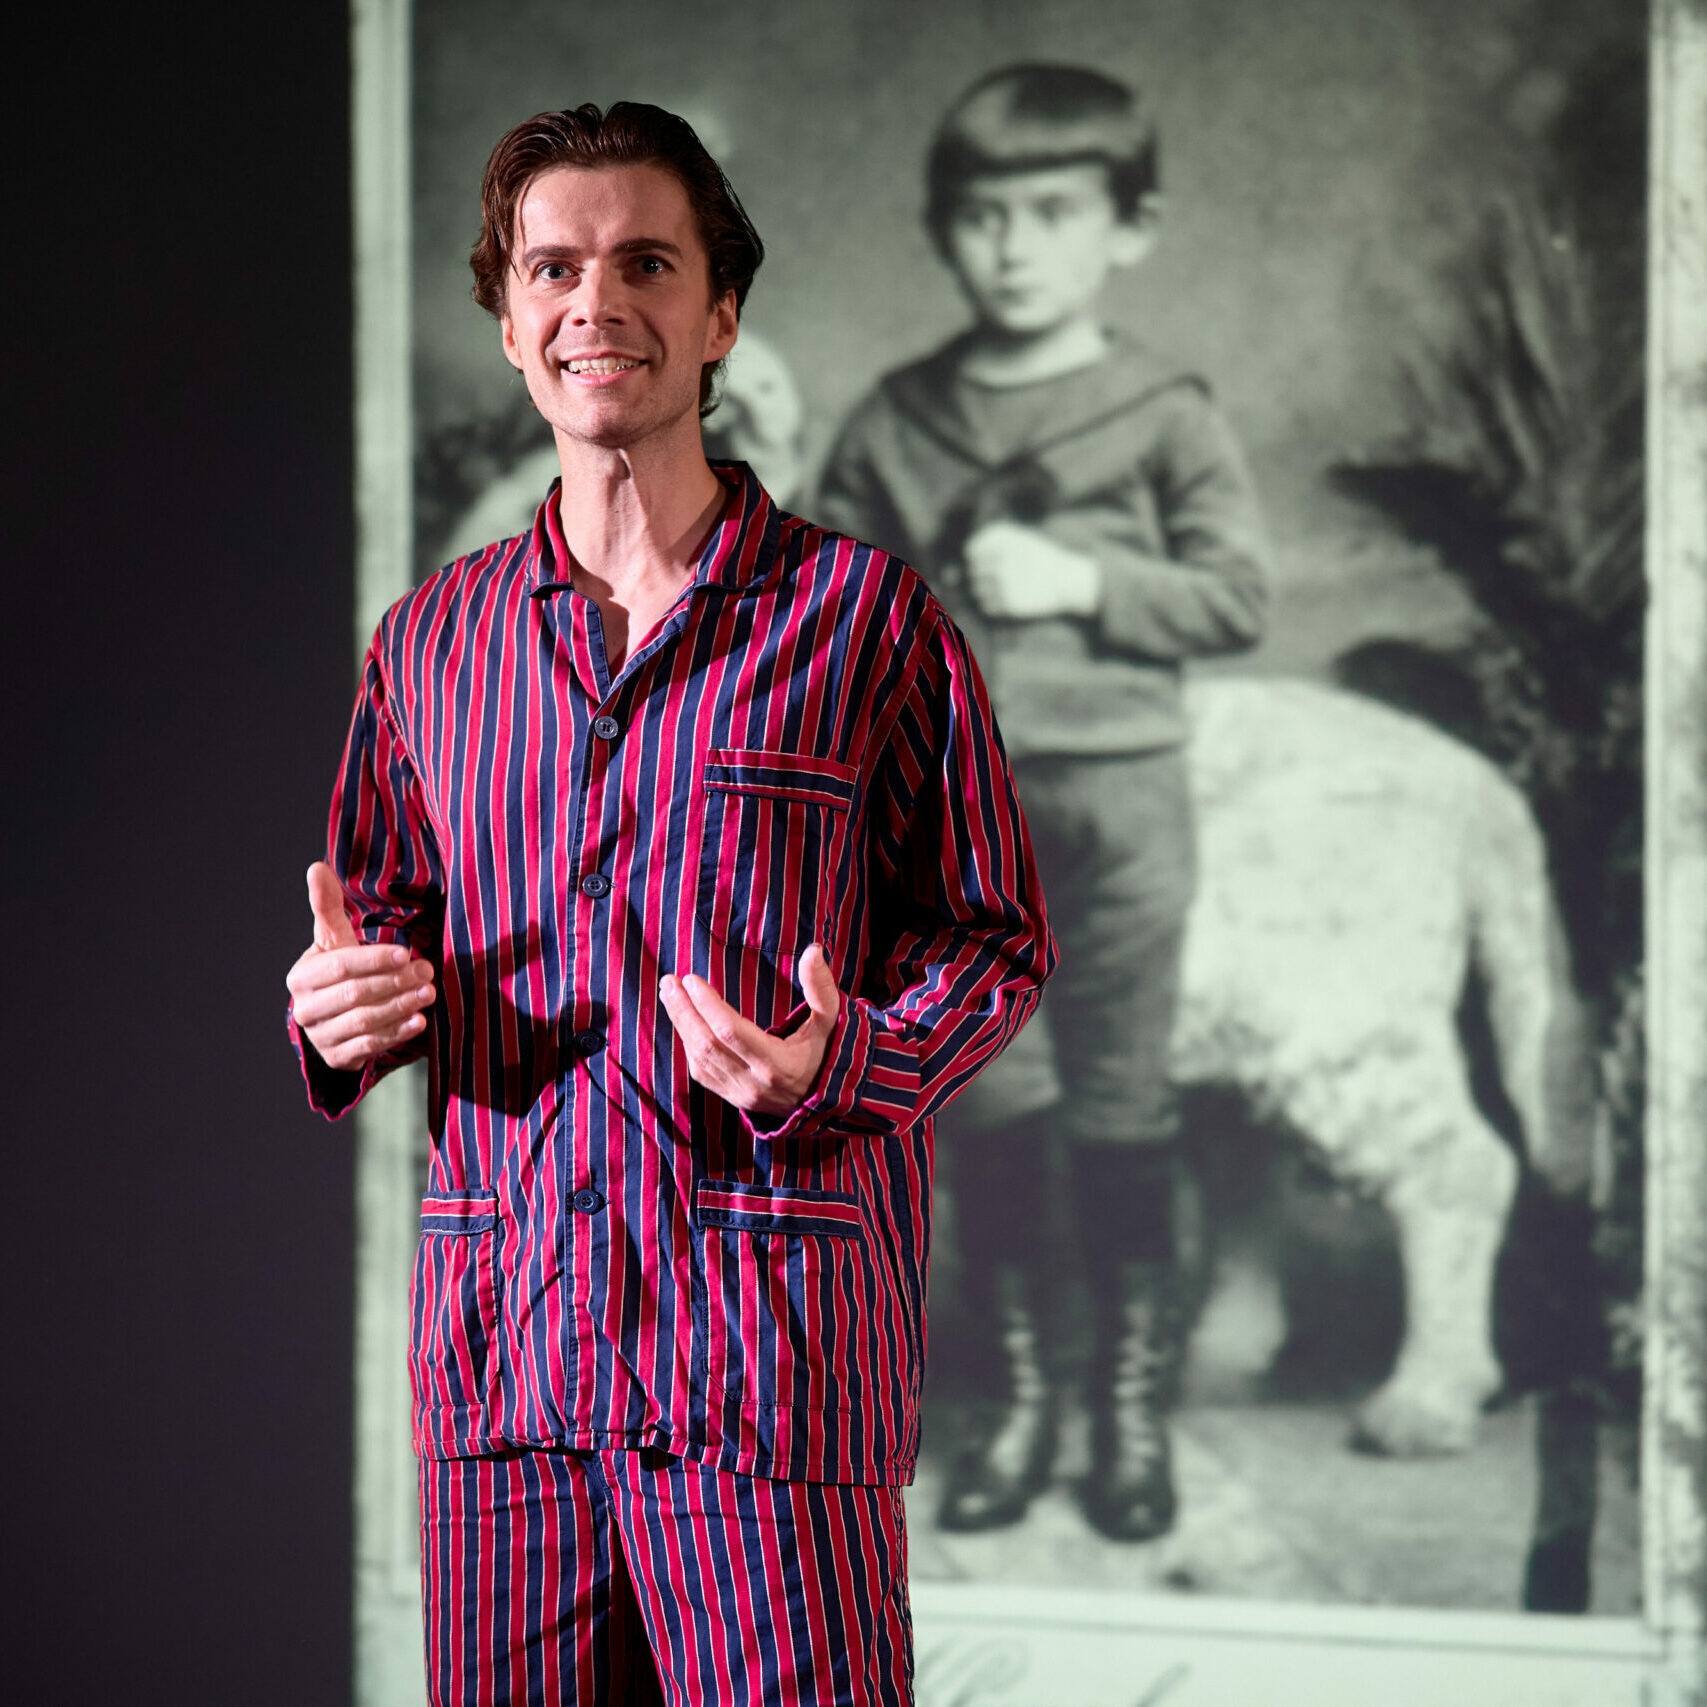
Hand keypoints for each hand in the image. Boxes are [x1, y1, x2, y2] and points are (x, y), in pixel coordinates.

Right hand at [285, 861, 436, 1072]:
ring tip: (428, 993)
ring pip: (364, 1021)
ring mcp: (319, 1036)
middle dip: (394, 982)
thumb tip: (316, 866)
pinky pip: (369, 1047)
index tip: (405, 952)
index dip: (374, 959)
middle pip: (354, 994)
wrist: (333, 1016)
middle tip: (427, 971)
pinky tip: (419, 1021)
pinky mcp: (337, 1058)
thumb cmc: (338, 969)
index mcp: (301, 977)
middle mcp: (304, 1009)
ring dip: (400, 1007)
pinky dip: (396, 1034)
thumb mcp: (334, 939)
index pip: (340, 967)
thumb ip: (327, 907)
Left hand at [659, 943, 840, 1115]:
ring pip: (699, 1059)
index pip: (732, 1032)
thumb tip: (812, 950)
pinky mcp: (733, 1098)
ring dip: (681, 1024)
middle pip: (707, 1044)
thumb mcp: (832, 1021)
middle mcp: (754, 1083)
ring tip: (670, 994)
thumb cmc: (828, 1054)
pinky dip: (689, 1044)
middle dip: (684, 1011)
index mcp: (778, 1064)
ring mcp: (740, 1094)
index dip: (708, 1005)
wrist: (827, 1102)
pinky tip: (684, 1021)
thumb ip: (821, 986)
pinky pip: (702, 1072)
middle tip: (669, 982)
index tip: (691, 979)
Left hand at [963, 519, 1100, 619]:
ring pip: (977, 591)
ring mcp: (1004, 582)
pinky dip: (994, 605)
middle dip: (983, 576)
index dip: (977, 559)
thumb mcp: (1017, 542)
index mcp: (1004, 539)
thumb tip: (947, 576)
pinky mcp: (1008, 603)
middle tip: (1002, 576)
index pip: (971, 551)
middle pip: (973, 572)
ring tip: (1008, 587)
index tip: (989, 562)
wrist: (1067, 579)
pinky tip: (1010, 598)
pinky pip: (987, 607)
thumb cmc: (1040, 559)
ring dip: (987, 591)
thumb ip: (984, 551)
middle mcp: (1001, 558)